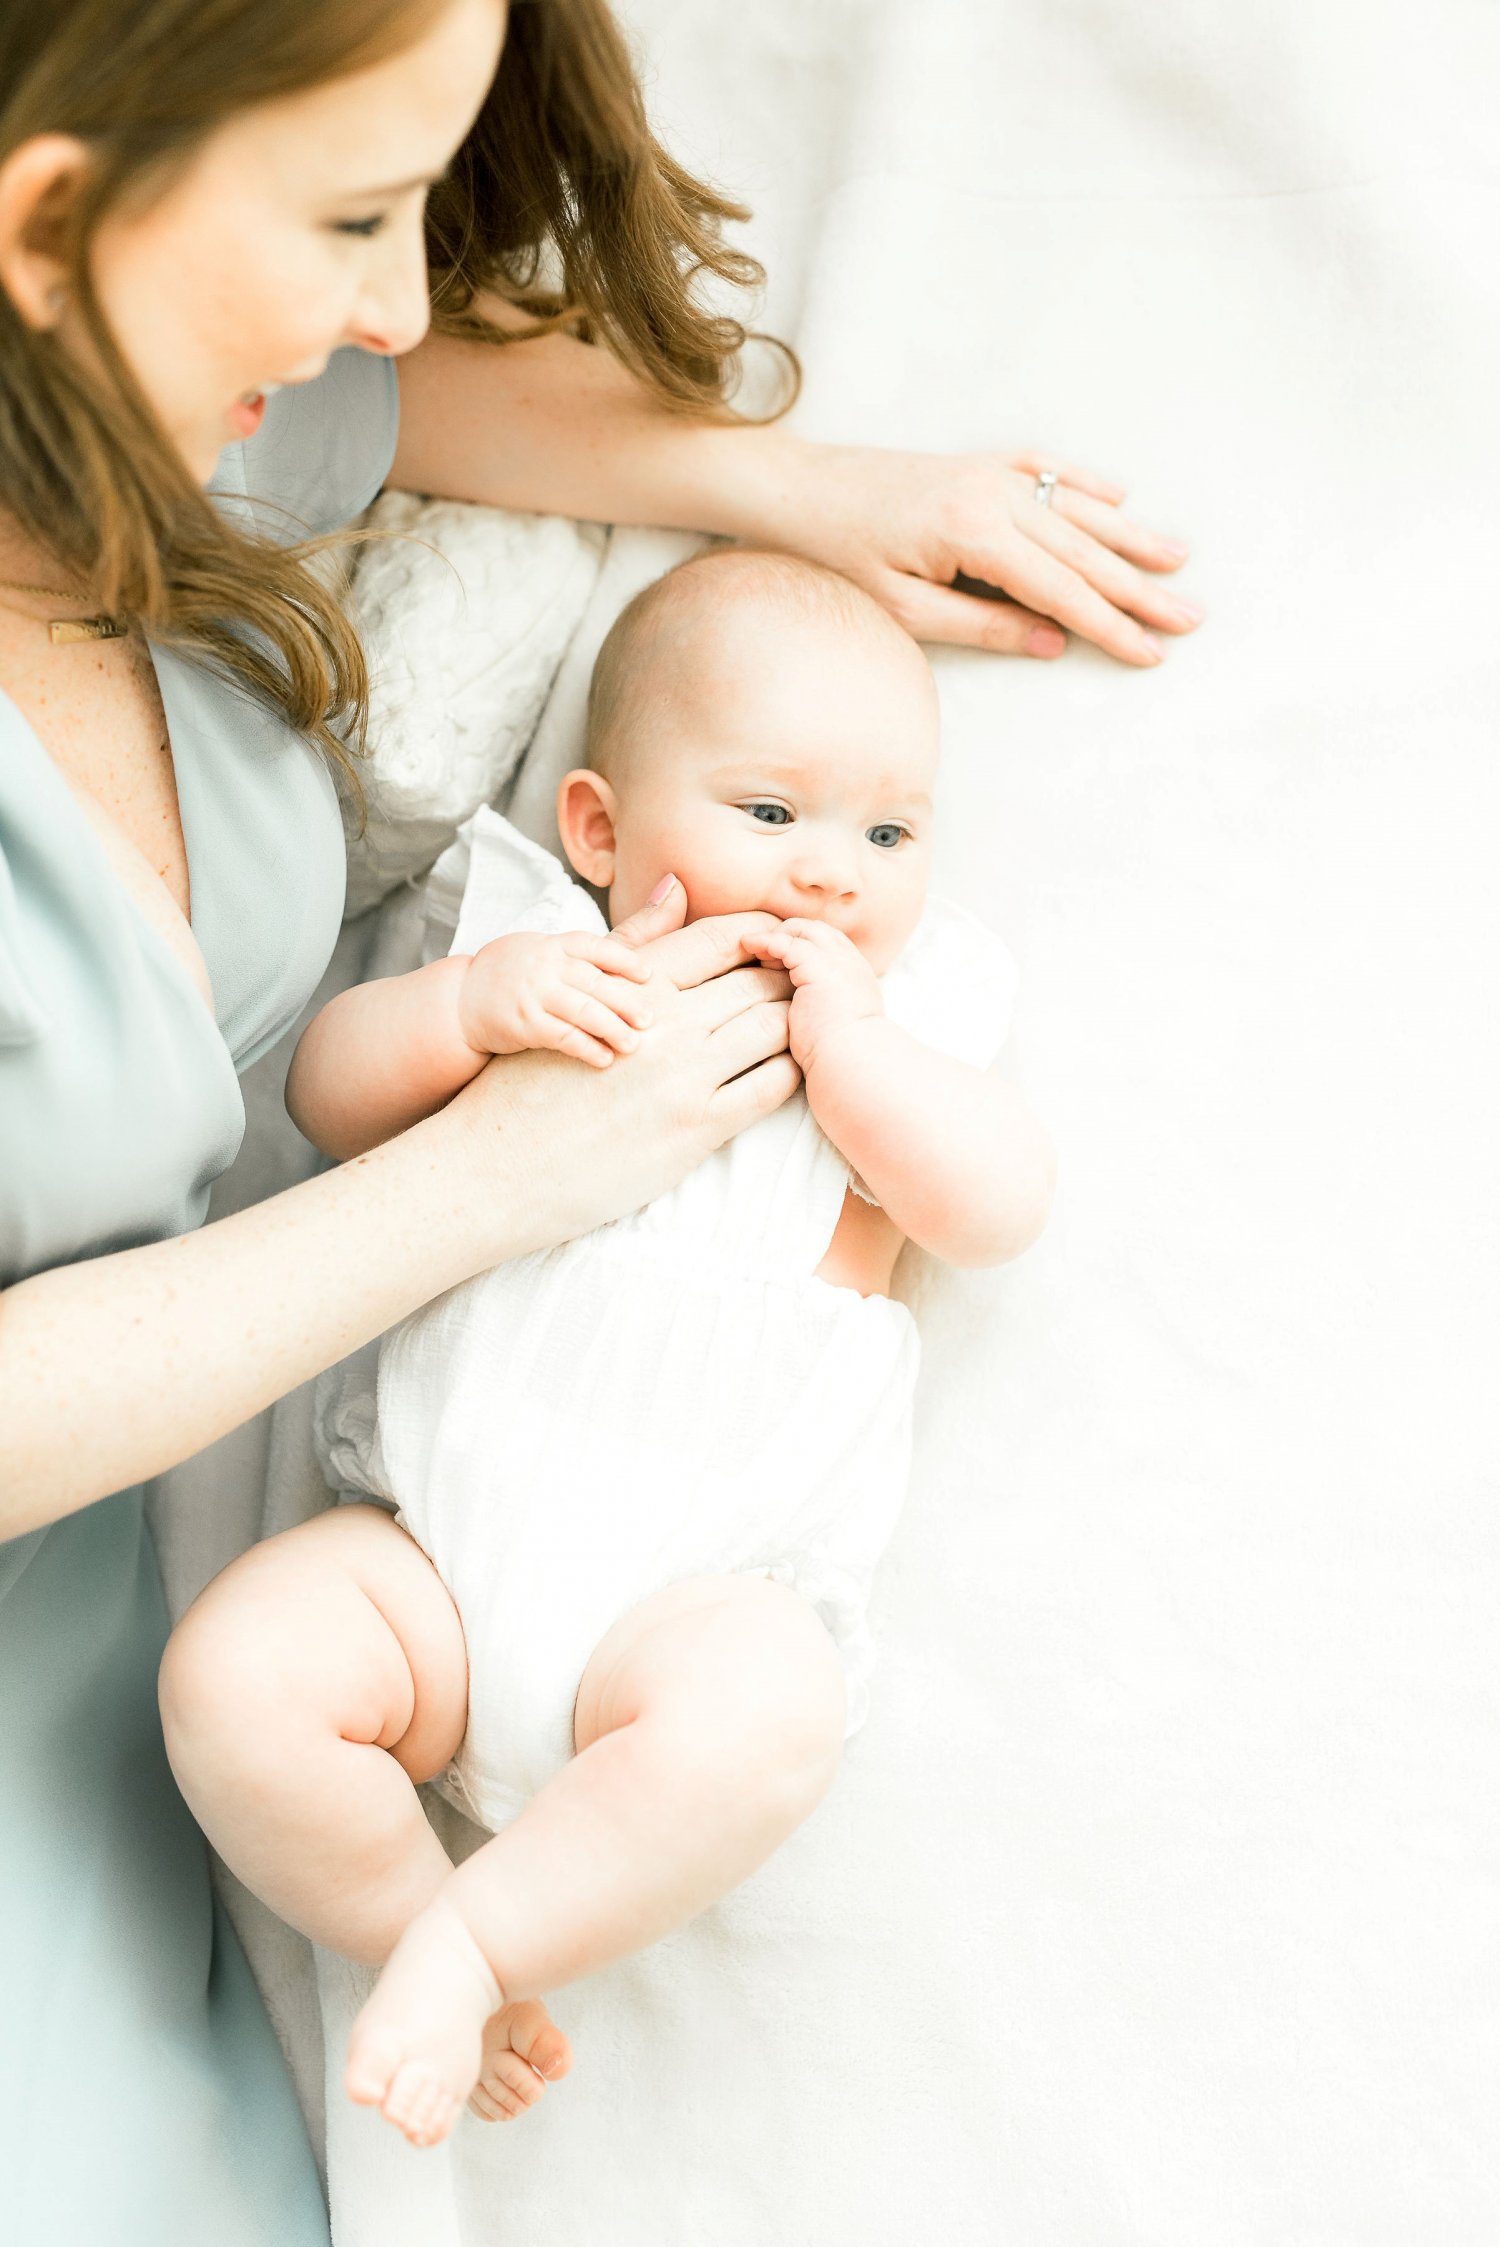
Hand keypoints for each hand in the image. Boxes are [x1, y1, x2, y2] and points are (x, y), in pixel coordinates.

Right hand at [445, 881, 797, 1253]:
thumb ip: (636, 942)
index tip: (775, 948)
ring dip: (793, 1025)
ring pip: (772, 1029)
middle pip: (757, 981)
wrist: (497, 1165)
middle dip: (785, 980)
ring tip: (798, 1028)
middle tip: (798, 989)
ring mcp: (685, 1076)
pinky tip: (785, 1072)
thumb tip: (676, 883)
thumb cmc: (530, 1081)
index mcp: (634, 984)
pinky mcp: (697, 1129)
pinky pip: (771, 1088)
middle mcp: (665, 1022)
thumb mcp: (575, 993)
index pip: (720, 939)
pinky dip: (789, 1074)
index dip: (760, 938)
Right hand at [457, 930, 653, 1068]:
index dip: (625, 960)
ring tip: (633, 1045)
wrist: (461, 999)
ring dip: (612, 1028)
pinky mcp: (522, 1024)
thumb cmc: (515, 975)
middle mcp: (544, 965)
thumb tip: (656, 910)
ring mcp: (532, 994)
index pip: (595, 947)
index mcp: (554, 945)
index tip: (649, 976)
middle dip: (626, 1002)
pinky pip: (562, 1037)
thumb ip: (588, 952)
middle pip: (595, 982)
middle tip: (650, 1020)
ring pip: (582, 1010)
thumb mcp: (545, 951)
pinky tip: (604, 1059)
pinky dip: (586, 1049)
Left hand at [752, 917, 882, 1072]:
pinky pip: (787, 943)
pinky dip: (766, 941)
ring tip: (751, 946)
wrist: (851, 1065)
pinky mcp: (818, 968)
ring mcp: (838, 962)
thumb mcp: (834, 1023)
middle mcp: (851, 963)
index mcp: (856, 977)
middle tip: (761, 952)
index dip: (799, 944)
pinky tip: (750, 945)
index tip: (774, 961)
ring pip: (802, 931)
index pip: (827, 944)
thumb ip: (819, 1005)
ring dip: (775, 936)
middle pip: (816, 931)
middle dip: (787, 934)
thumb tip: (796, 1007)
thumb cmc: (838, 1057)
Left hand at [753, 439, 1200, 667]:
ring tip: (1178, 560)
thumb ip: (983, 625)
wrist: (796, 490)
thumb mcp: (906, 610)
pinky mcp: (976, 464)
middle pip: (1083, 550)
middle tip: (1191, 617)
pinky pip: (1046, 472)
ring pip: (1075, 510)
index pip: (1062, 590)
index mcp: (975, 533)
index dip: (1111, 625)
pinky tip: (1120, 502)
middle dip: (1139, 587)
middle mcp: (992, 493)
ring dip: (1129, 537)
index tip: (1152, 651)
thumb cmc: (838, 557)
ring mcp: (988, 472)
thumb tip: (1053, 642)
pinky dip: (1085, 488)